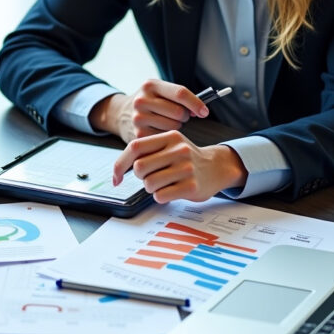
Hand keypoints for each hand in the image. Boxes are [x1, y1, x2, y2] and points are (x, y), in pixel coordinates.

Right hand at [90, 81, 208, 142]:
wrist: (121, 114)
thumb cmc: (150, 103)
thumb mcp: (159, 91)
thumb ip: (179, 97)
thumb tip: (201, 110)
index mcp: (150, 85)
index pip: (180, 93)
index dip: (196, 103)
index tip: (204, 112)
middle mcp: (141, 100)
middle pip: (179, 112)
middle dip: (184, 115)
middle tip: (177, 115)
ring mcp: (138, 118)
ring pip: (174, 126)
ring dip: (175, 126)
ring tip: (165, 122)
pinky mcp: (139, 135)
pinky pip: (166, 137)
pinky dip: (167, 135)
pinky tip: (159, 131)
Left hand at [112, 131, 246, 203]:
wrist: (217, 167)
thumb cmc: (184, 158)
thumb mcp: (168, 146)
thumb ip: (145, 152)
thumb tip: (117, 172)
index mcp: (170, 137)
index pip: (135, 147)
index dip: (120, 164)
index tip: (117, 178)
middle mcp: (179, 150)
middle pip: (140, 167)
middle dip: (141, 177)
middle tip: (152, 177)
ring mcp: (187, 168)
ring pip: (149, 184)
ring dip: (151, 188)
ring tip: (164, 183)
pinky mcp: (192, 186)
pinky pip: (161, 196)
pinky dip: (161, 197)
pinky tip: (171, 191)